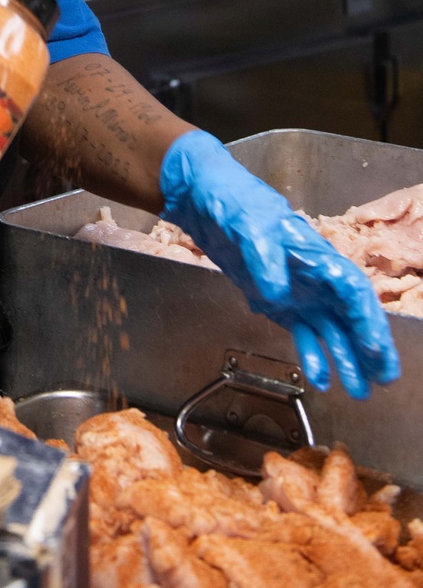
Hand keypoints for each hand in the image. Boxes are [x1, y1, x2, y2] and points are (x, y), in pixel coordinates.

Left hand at [160, 130, 399, 398]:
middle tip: (383, 379)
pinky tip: (319, 377)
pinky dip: (311, 354)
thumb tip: (277, 293)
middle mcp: (313, 276)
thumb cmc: (233, 201)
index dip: (367, 322)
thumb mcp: (248, 224)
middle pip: (350, 315)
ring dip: (345, 358)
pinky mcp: (275, 300)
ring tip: (360, 391)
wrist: (205, 197)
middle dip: (368, 347)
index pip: (352, 292)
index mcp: (315, 255)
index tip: (376, 351)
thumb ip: (264, 256)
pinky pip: (301, 331)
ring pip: (330, 329)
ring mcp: (296, 290)